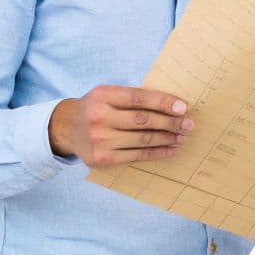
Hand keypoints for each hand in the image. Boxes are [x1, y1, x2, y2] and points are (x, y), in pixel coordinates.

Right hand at [48, 86, 192, 166]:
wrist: (65, 128)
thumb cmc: (97, 108)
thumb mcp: (108, 95)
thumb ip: (134, 98)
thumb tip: (173, 105)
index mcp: (103, 96)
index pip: (139, 98)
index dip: (163, 102)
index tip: (183, 108)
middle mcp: (98, 117)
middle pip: (143, 120)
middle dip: (170, 122)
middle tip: (189, 124)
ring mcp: (98, 140)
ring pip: (142, 140)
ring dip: (167, 138)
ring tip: (182, 137)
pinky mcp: (101, 159)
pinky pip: (136, 156)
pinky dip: (157, 152)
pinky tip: (171, 149)